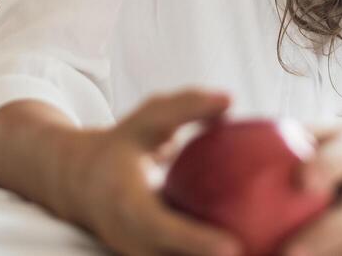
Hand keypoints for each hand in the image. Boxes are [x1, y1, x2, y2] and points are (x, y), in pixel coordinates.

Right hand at [63, 88, 244, 255]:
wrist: (80, 183)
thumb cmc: (120, 146)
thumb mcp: (147, 120)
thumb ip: (185, 108)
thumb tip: (230, 100)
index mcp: (128, 207)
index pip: (164, 231)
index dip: (196, 242)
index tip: (233, 246)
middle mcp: (133, 242)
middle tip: (262, 255)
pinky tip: (254, 252)